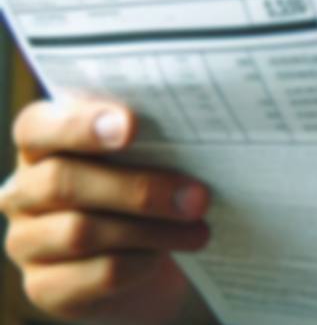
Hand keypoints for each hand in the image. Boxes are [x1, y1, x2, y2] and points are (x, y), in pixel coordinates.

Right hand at [0, 99, 215, 324]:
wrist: (147, 255)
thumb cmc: (145, 183)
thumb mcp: (145, 153)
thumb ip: (149, 137)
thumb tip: (190, 129)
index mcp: (41, 143)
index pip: (37, 127)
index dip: (79, 124)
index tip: (131, 126)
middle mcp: (23, 191)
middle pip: (62, 183)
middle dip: (138, 189)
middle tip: (198, 197)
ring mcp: (27, 241)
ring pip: (80, 232)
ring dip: (152, 229)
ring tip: (197, 228)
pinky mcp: (45, 286)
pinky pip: (96, 273)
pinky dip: (141, 262)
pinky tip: (165, 255)